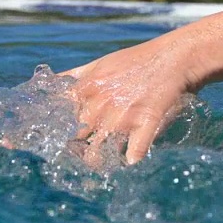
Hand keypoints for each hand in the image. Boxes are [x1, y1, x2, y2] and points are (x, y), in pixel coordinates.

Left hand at [60, 35, 199, 165]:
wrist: (173, 58)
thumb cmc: (136, 61)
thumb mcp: (99, 63)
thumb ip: (74, 76)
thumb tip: (49, 83)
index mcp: (87, 89)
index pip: (60, 118)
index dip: (56, 131)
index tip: (55, 139)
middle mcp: (101, 104)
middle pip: (77, 138)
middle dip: (75, 149)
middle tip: (78, 156)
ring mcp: (123, 116)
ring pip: (98, 152)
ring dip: (97, 161)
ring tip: (100, 164)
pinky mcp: (146, 124)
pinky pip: (134, 153)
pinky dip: (130, 161)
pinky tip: (128, 162)